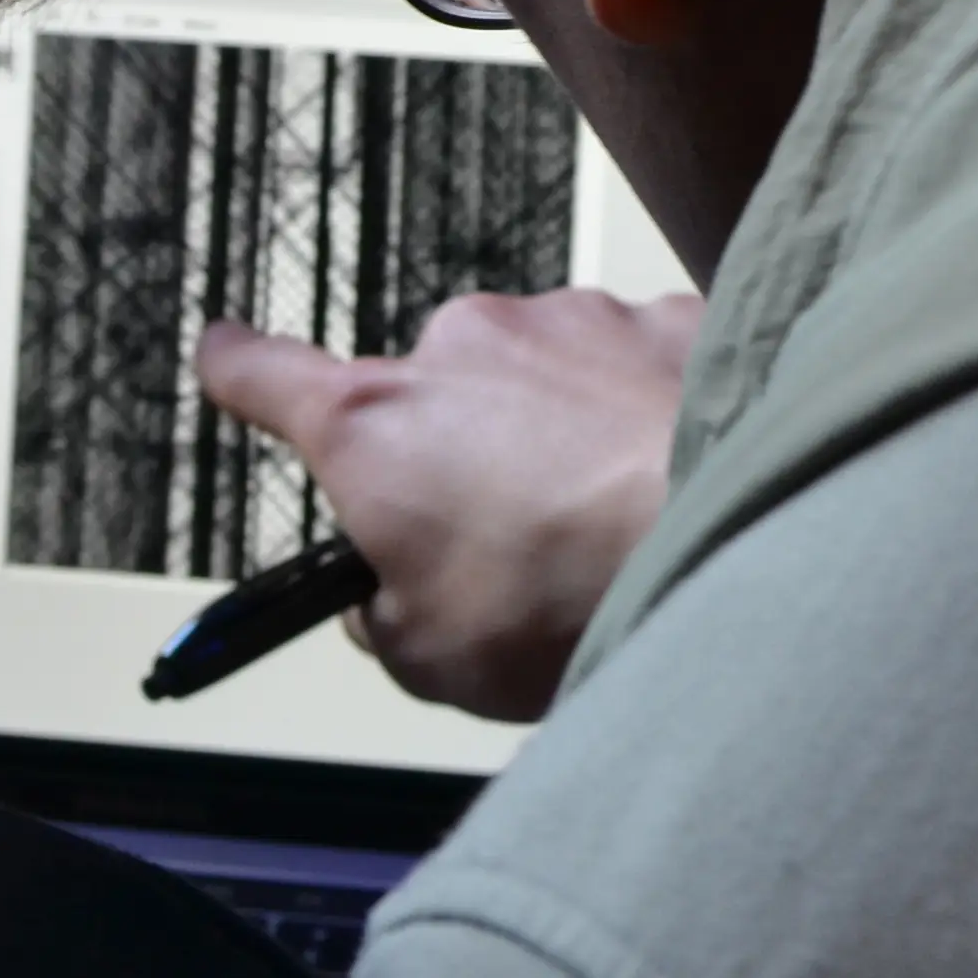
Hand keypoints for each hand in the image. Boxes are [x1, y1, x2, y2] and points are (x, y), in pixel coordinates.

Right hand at [195, 289, 699, 723]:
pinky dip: (650, 417)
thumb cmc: (586, 596)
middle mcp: (463, 347)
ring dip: (569, 438)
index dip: (239, 372)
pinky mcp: (665, 318)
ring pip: (547, 381)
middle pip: (436, 399)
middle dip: (468, 459)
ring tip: (620, 525)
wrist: (751, 535)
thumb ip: (383, 616)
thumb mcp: (434, 659)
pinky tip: (679, 483)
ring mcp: (570, 321)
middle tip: (521, 547)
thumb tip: (385, 599)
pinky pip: (638, 368)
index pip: (265, 376)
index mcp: (376, 425)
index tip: (226, 359)